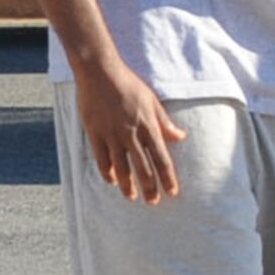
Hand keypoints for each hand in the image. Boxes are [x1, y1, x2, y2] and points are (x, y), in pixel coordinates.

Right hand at [74, 60, 186, 204]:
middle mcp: (131, 134)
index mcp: (148, 126)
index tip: (172, 192)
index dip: (167, 177)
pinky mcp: (94, 132)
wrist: (100, 72)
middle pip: (143, 167)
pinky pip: (101, 158)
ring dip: (128, 184)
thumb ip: (164, 122)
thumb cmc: (129, 84)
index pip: (162, 158)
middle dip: (150, 186)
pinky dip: (107, 171)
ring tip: (132, 197)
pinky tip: (111, 181)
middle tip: (153, 202)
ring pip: (121, 166)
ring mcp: (111, 134)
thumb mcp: (152, 101)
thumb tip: (180, 137)